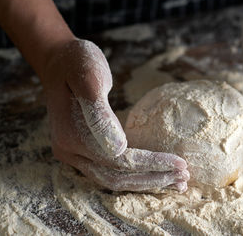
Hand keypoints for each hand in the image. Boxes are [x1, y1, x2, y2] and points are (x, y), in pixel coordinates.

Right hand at [42, 39, 188, 191]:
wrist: (59, 60)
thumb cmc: (78, 63)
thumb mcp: (90, 79)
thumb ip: (100, 113)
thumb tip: (118, 148)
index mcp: (72, 137)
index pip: (118, 161)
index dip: (151, 164)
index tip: (179, 164)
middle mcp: (71, 152)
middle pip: (116, 178)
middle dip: (152, 179)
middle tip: (183, 178)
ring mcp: (74, 153)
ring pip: (113, 179)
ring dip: (145, 181)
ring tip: (175, 181)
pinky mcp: (83, 150)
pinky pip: (111, 170)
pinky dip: (135, 174)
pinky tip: (155, 172)